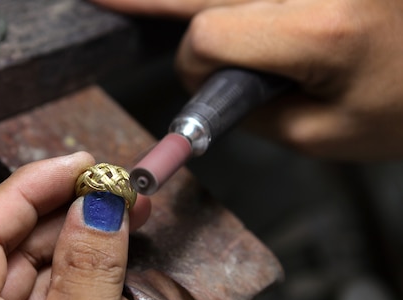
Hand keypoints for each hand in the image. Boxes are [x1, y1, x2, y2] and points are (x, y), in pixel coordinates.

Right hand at [91, 0, 402, 159]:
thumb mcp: (329, 134)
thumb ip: (256, 114)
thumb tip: (212, 84)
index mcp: (319, 28)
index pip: (210, 35)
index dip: (193, 66)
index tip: (203, 83)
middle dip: (147, 0)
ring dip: (185, 4)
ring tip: (122, 4)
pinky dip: (225, 3)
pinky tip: (210, 11)